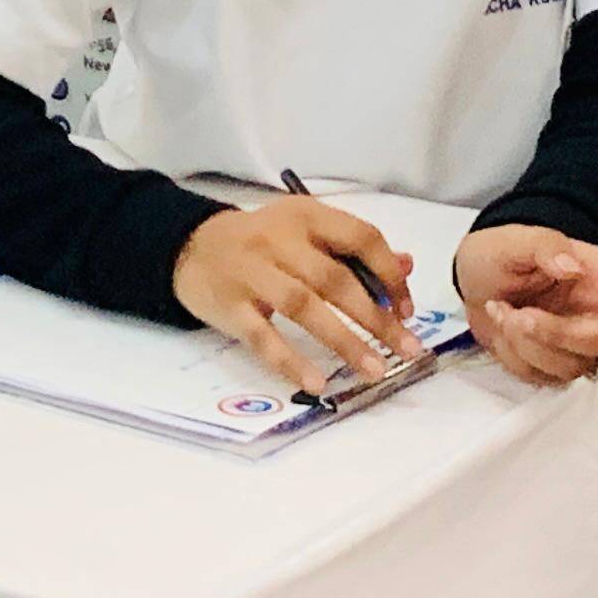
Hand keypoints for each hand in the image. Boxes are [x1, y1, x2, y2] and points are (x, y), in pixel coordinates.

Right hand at [173, 198, 420, 398]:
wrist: (190, 246)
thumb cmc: (260, 241)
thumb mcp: (305, 231)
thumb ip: (353, 249)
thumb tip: (406, 267)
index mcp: (306, 215)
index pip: (361, 237)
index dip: (390, 274)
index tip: (407, 309)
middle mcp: (279, 239)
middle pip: (335, 279)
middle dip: (376, 317)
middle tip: (407, 348)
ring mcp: (251, 272)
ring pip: (303, 306)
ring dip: (344, 340)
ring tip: (374, 369)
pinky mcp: (229, 305)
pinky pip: (263, 336)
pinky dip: (291, 360)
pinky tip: (317, 382)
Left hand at [452, 226, 597, 386]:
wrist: (473, 281)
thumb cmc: (504, 254)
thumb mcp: (517, 239)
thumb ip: (545, 245)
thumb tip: (571, 265)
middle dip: (568, 335)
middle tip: (524, 313)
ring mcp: (582, 345)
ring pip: (580, 366)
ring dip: (532, 344)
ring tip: (504, 311)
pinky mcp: (556, 367)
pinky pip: (547, 379)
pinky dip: (517, 356)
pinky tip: (504, 326)